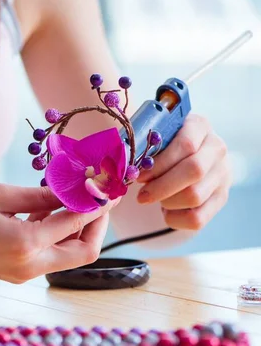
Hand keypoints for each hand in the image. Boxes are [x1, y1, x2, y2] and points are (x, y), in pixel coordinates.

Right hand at [0, 184, 116, 282]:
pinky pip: (48, 257)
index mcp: (26, 244)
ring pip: (67, 256)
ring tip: (71, 197)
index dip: (96, 202)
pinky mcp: (15, 273)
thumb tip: (73, 189)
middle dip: (96, 224)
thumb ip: (40, 195)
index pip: (76, 223)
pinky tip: (46, 211)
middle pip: (83, 252)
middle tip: (97, 197)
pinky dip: (55, 236)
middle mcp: (29, 266)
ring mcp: (22, 274)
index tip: (108, 185)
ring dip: (75, 229)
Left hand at [136, 114, 230, 229]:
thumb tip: (123, 162)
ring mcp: (222, 175)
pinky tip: (165, 210)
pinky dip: (175, 219)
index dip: (159, 163)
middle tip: (141, 196)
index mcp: (199, 126)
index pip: (185, 144)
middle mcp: (216, 149)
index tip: (139, 175)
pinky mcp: (220, 198)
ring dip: (166, 201)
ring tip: (155, 197)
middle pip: (194, 171)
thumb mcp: (153, 138)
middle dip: (161, 187)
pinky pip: (197, 219)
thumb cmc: (159, 147)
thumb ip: (142, 144)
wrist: (180, 159)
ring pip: (195, 196)